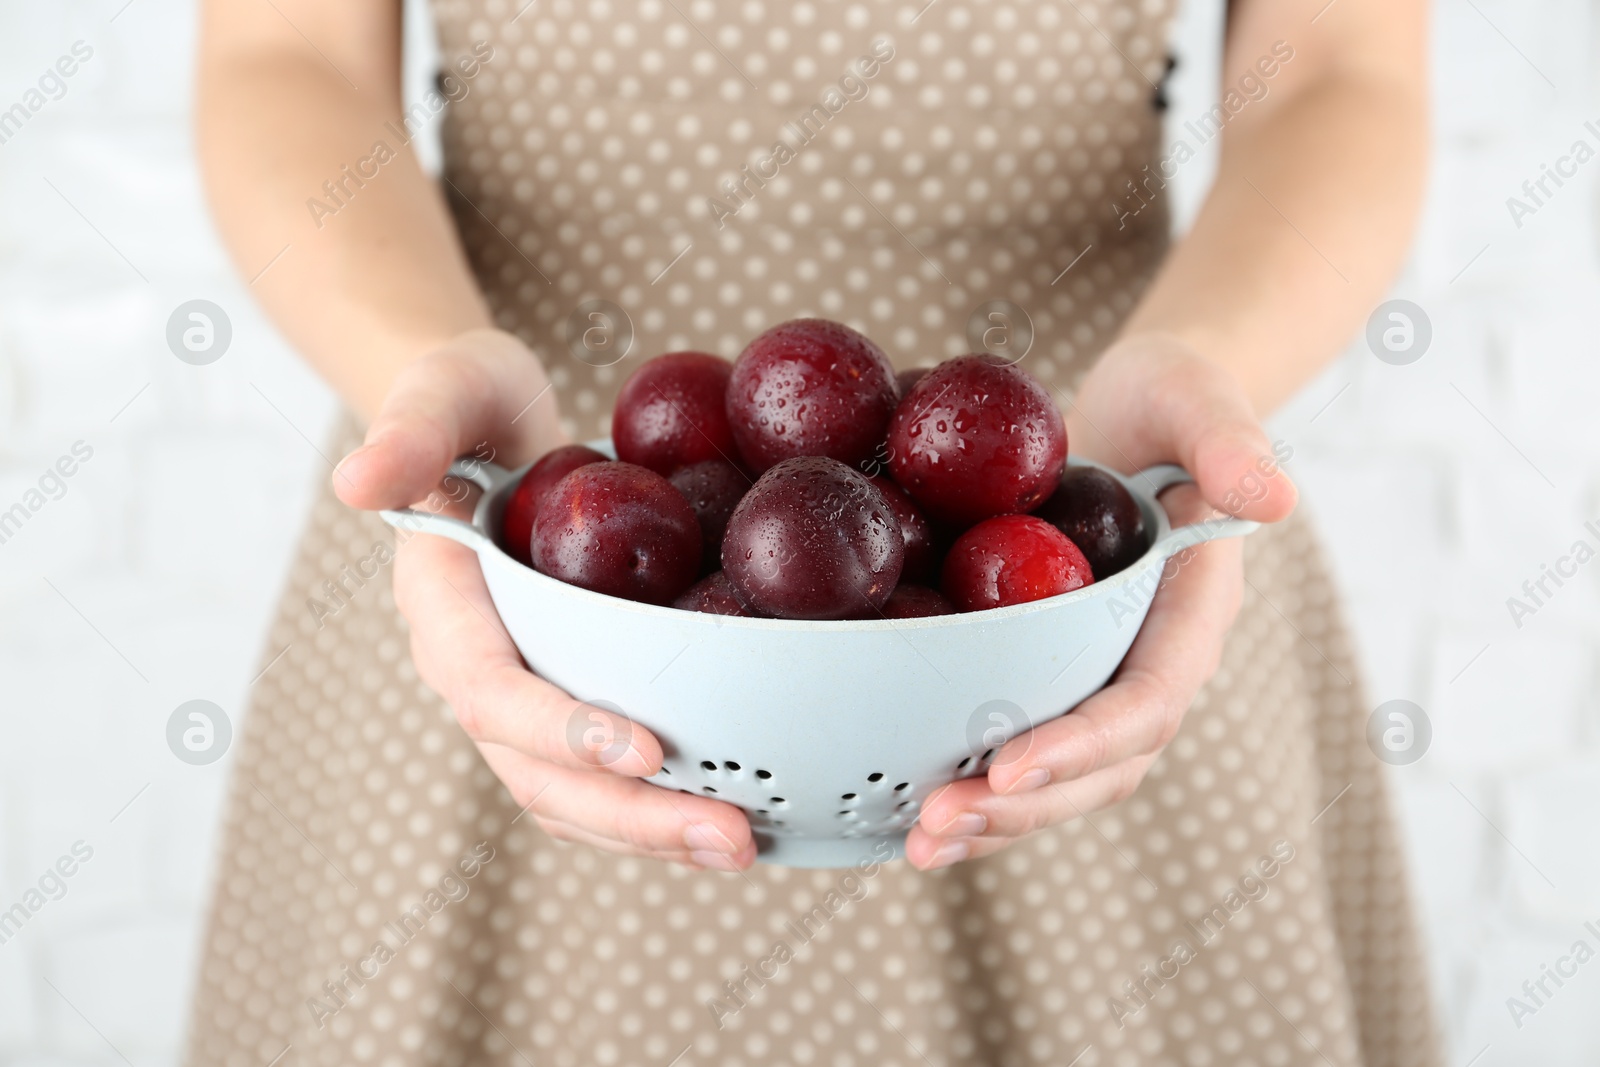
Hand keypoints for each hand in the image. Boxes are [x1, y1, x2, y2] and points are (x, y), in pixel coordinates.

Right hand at [333, 329, 757, 869]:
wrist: (486, 424)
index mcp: (443, 610)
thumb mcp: (438, 392)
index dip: (561, 729)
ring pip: (574, 793)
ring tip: (743, 843)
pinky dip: (659, 802)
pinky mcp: (565, 694)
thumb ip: (405, 432)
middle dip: (631, 816)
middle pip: (539, 773)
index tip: (645, 750)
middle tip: (729, 835)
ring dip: (654, 829)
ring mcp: (520, 693)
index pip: (491, 692)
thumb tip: (355, 482)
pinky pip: (602, 773)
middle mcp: (475, 670)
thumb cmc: (463, 402)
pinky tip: (735, 808)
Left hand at [906, 332, 1298, 869]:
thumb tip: (1273, 495)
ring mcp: (1100, 680)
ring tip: (916, 842)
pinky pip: (1017, 748)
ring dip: (990, 819)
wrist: (1139, 414)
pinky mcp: (1051, 678)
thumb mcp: (1198, 398)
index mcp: (1191, 616)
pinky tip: (900, 811)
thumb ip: (1232, 442)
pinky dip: (969, 786)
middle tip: (936, 824)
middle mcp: (1149, 665)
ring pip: (1058, 779)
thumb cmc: (1171, 399)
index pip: (1147, 700)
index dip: (1083, 742)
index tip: (1008, 765)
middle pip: (1098, 767)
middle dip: (1021, 806)